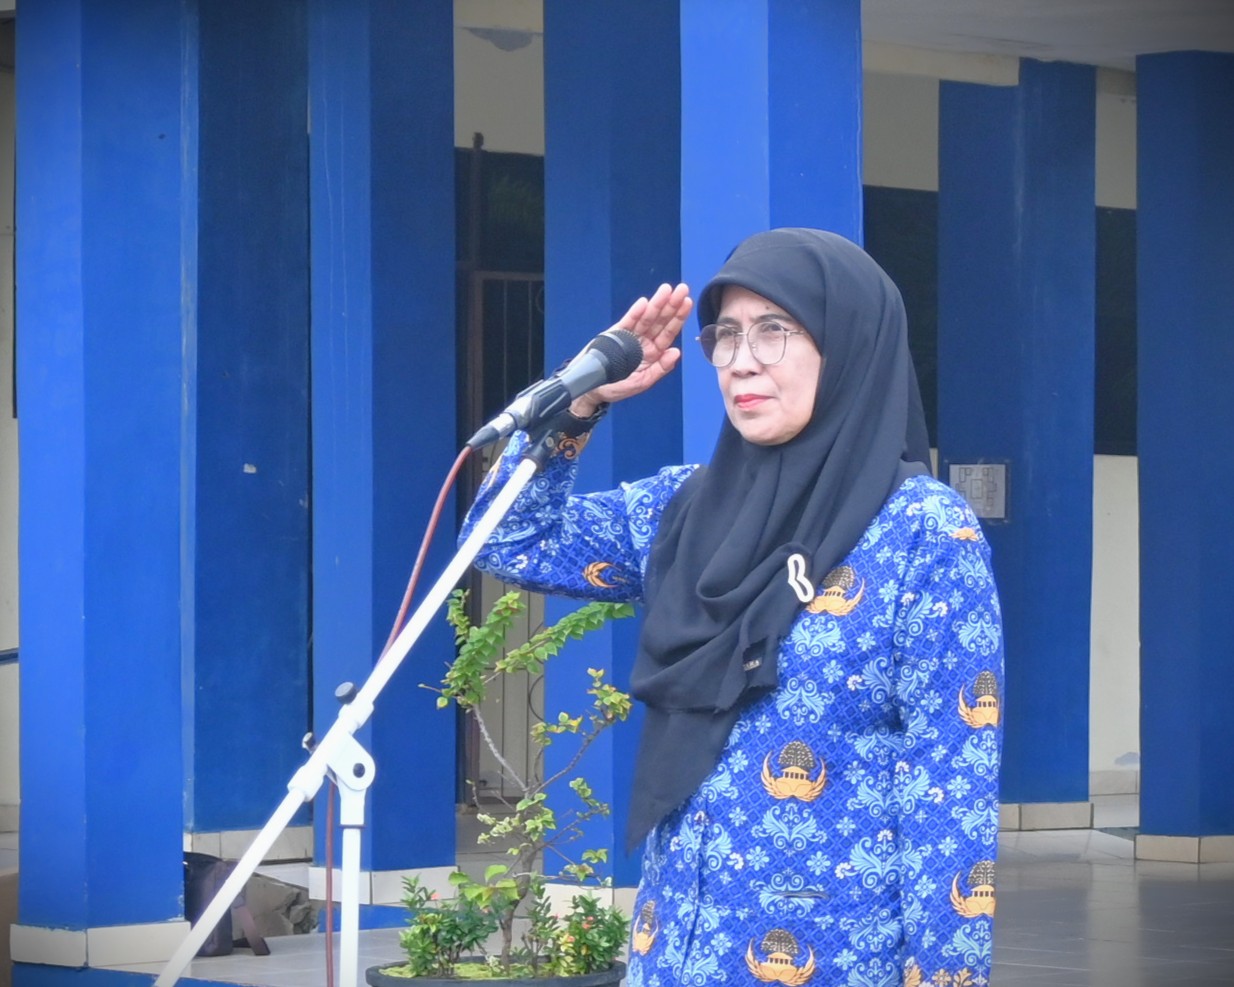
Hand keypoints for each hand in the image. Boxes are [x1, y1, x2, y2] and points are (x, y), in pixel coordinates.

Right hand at [570, 282, 692, 416]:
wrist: (592, 389)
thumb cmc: (617, 386)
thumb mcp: (643, 382)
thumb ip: (660, 368)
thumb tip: (676, 352)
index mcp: (654, 353)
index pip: (669, 332)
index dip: (678, 318)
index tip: (687, 302)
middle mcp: (644, 342)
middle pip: (660, 321)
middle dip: (671, 305)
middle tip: (682, 289)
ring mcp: (630, 336)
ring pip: (646, 318)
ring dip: (656, 303)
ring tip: (666, 290)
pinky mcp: (616, 333)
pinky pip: (628, 322)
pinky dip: (635, 312)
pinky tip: (644, 303)